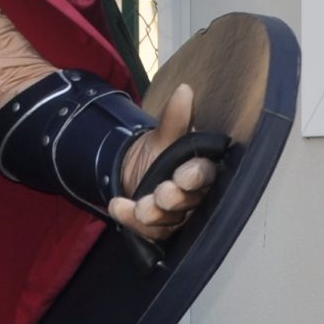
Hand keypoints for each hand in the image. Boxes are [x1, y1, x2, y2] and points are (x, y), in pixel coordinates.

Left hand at [112, 81, 217, 244]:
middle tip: (161, 193)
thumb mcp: (163, 135)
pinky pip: (149, 232)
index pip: (206, 175)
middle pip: (191, 202)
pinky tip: (116, 206)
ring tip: (137, 206)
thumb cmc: (158, 153)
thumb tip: (184, 90)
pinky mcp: (161, 230)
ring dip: (153, 214)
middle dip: (174, 199)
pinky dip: (131, 220)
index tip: (183, 174)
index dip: (196, 176)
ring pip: (171, 221)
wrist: (132, 170)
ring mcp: (178, 215)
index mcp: (200, 170)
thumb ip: (175, 118)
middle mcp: (194, 195)